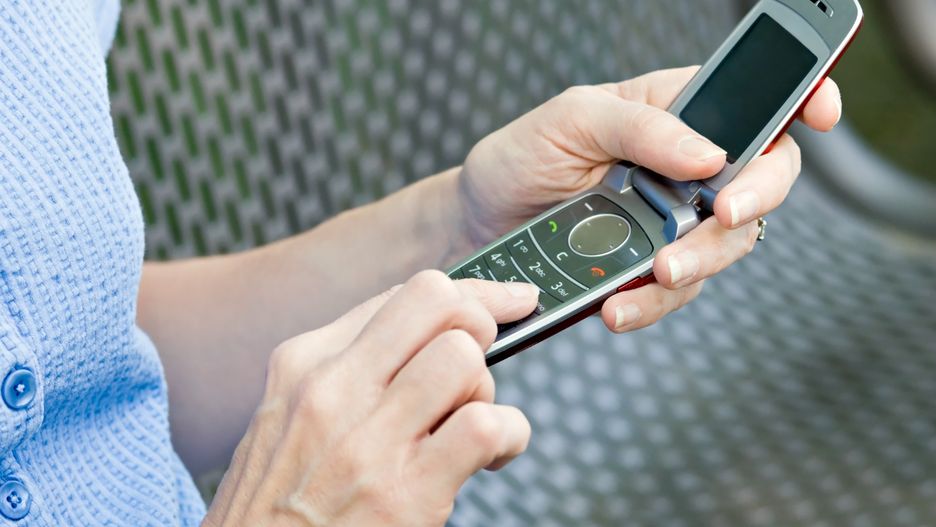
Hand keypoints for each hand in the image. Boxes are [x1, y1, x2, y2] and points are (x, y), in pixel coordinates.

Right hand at [203, 271, 538, 526]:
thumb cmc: (274, 506)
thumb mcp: (288, 418)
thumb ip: (349, 371)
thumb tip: (429, 337)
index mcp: (304, 363)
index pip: (406, 295)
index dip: (473, 294)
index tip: (509, 299)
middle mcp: (333, 389)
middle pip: (439, 303)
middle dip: (480, 328)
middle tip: (475, 372)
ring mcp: (368, 439)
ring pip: (463, 357)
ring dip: (485, 390)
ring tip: (466, 422)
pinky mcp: (405, 493)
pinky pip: (486, 426)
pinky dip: (508, 436)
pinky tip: (489, 457)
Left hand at [457, 66, 841, 331]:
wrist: (478, 222)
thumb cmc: (521, 157)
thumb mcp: (570, 120)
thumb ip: (639, 127)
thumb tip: (710, 153)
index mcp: (675, 113)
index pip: (755, 106)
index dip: (800, 105)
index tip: (820, 116)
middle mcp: (686, 169)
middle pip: (759, 184)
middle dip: (750, 201)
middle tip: (718, 218)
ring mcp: (672, 222)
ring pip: (724, 247)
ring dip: (700, 262)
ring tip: (657, 272)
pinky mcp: (649, 268)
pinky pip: (674, 293)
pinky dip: (652, 303)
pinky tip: (619, 306)